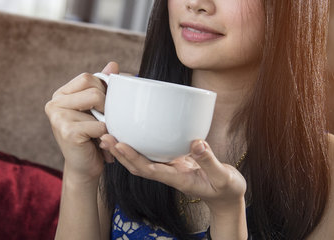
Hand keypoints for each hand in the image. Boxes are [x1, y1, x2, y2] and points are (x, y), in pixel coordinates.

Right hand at [45, 62, 118, 181]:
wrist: (85, 167)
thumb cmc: (92, 136)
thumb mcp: (97, 108)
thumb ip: (103, 85)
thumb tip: (113, 64)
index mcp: (61, 94)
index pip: (87, 78)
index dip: (103, 89)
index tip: (104, 107)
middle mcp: (54, 103)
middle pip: (93, 89)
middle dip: (107, 106)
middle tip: (104, 123)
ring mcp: (58, 117)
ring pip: (97, 103)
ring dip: (107, 121)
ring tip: (102, 133)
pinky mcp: (66, 131)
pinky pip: (99, 124)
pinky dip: (105, 135)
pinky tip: (99, 144)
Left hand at [100, 136, 245, 212]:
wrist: (229, 198)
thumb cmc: (228, 189)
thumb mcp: (224, 177)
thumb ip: (210, 161)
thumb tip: (196, 142)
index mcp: (178, 179)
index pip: (149, 169)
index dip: (133, 157)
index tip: (119, 144)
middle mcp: (170, 174)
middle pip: (139, 166)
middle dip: (121, 153)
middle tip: (104, 137)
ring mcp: (172, 169)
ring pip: (143, 161)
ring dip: (126, 150)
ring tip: (110, 135)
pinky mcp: (176, 162)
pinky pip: (154, 155)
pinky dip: (141, 146)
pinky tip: (136, 134)